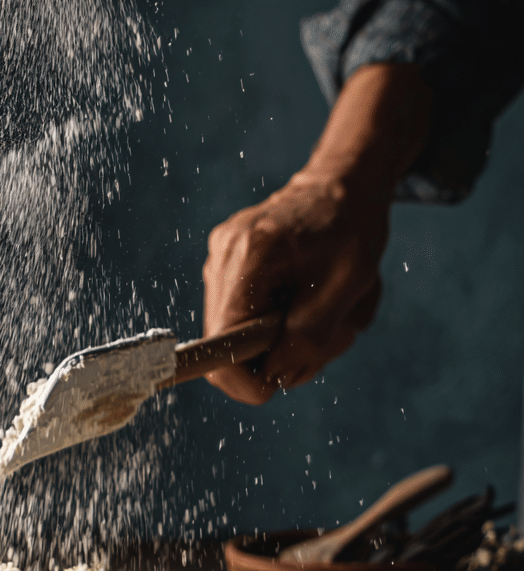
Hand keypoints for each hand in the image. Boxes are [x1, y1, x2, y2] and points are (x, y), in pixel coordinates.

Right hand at [202, 63, 432, 404]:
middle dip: (273, 357)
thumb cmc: (352, 230)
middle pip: (225, 345)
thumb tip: (274, 375)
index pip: (222, 341)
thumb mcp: (347, 285)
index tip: (276, 385)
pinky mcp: (224, 268)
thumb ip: (310, 336)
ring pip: (233, 337)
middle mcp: (222, 256)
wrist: (342, 185)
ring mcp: (217, 260)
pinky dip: (274, 325)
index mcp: (250, 255)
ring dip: (280, 341)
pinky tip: (302, 303)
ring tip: (321, 314)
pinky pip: (239, 319)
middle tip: (325, 338)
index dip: (244, 379)